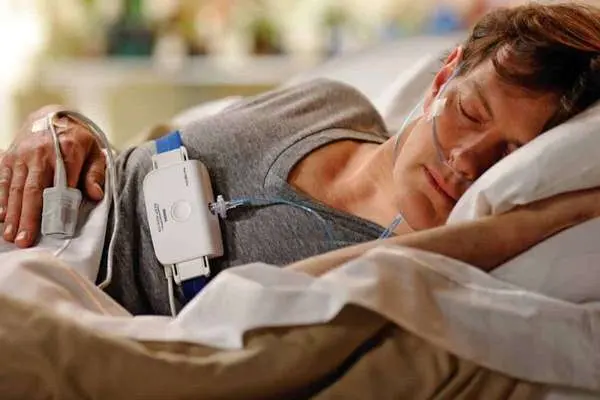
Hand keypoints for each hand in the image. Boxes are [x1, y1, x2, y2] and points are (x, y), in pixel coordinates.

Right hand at [0, 105, 105, 247]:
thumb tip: (95, 195)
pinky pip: (5, 181)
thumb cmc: (79, 139)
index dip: (58, 206)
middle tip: (25, 240)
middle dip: (28, 217)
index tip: (55, 227)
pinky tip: (2, 217)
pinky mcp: (10, 157)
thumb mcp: (95, 151)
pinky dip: (3, 200)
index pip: (63, 183)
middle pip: (34, 190)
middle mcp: (41, 152)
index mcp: (67, 150)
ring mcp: (22, 155)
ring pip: (17, 188)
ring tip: (12, 236)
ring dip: (14, 214)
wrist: (54, 115)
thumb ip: (96, 173)